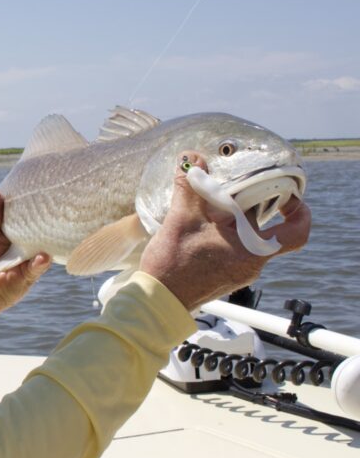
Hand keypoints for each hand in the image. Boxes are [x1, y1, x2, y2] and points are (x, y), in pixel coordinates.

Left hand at [0, 189, 51, 324]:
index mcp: (23, 228)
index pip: (35, 211)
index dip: (40, 198)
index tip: (46, 180)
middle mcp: (33, 241)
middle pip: (46, 226)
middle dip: (53, 215)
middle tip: (60, 198)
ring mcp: (34, 257)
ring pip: (47, 246)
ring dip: (50, 239)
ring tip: (55, 227)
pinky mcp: (31, 274)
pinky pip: (38, 267)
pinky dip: (40, 262)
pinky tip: (42, 256)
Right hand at [140, 151, 310, 310]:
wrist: (158, 300)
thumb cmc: (173, 264)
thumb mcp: (180, 219)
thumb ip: (188, 186)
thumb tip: (191, 156)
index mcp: (251, 249)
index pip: (295, 231)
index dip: (300, 211)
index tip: (288, 195)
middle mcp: (252, 263)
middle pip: (269, 229)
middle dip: (258, 206)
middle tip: (243, 187)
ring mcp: (240, 272)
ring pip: (252, 239)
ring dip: (240, 220)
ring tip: (218, 204)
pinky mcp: (226, 276)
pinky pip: (238, 249)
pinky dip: (230, 233)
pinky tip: (208, 224)